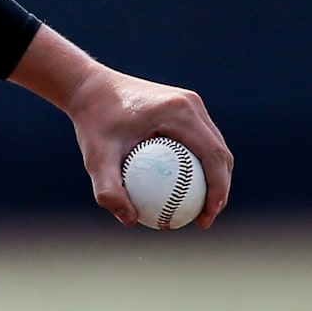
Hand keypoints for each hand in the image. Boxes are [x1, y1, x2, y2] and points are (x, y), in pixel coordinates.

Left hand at [9, 26, 232, 228]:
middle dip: (220, 189)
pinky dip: (198, 166)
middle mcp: (191, 105)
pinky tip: (182, 191)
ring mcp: (190, 104)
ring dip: (213, 178)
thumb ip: (108, 189)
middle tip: (204, 220)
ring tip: (197, 210)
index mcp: (179, 112)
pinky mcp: (184, 108)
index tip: (206, 218)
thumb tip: (130, 221)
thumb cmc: (93, 123)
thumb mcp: (95, 157)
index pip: (214, 155)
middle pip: (221, 152)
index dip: (218, 190)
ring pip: (214, 146)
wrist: (90, 89)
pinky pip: (199, 141)